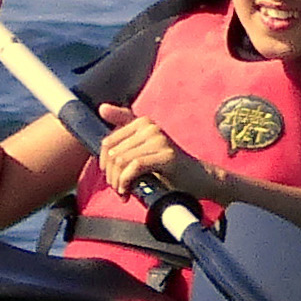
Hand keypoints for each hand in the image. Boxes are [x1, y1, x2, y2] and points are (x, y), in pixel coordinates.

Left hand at [96, 103, 222, 200]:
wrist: (198, 179)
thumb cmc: (167, 167)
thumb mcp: (142, 148)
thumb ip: (124, 128)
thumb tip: (101, 108)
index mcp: (143, 122)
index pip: (108, 142)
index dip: (104, 164)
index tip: (112, 177)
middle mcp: (151, 126)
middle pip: (112, 153)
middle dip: (111, 176)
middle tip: (119, 189)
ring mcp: (159, 139)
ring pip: (121, 160)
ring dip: (118, 182)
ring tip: (125, 192)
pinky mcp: (167, 155)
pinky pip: (134, 167)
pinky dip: (126, 182)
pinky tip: (129, 192)